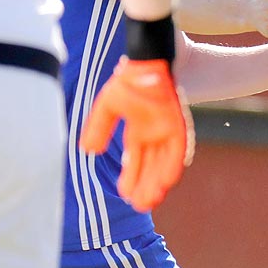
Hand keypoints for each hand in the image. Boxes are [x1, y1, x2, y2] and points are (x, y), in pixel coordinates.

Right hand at [82, 57, 194, 211]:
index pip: (135, 161)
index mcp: (138, 132)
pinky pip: (178, 147)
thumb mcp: (108, 107)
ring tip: (151, 200)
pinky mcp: (177, 122)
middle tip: (140, 206)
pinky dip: (173, 163)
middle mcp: (155, 134)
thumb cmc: (127, 81)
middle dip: (145, 186)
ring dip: (159, 180)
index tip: (124, 194)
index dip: (131, 178)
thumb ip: (99, 128)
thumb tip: (88, 151)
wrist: (144, 61)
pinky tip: (168, 180)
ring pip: (165, 161)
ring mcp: (167, 129)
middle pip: (152, 166)